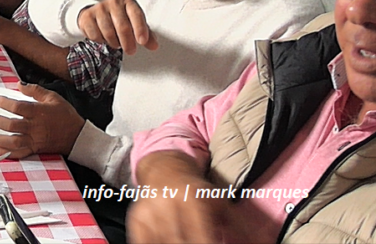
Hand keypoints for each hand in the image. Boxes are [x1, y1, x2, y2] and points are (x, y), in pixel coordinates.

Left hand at [0, 82, 84, 157]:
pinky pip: (20, 153)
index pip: (18, 108)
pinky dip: (7, 153)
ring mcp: (34, 140)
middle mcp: (35, 127)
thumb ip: (35, 90)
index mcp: (39, 112)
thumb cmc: (66, 116)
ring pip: (12, 141)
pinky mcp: (35, 149)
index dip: (5, 103)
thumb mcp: (53, 97)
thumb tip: (19, 85)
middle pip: (11, 125)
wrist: (77, 136)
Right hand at [76, 0, 157, 55]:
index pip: (136, 15)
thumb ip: (146, 35)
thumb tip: (154, 46)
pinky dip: (101, 41)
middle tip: (131, 51)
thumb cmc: (119, 19)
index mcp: (128, 3)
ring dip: (114, 42)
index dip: (140, 29)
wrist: (95, 13)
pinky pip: (95, 34)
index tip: (143, 41)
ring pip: (108, 32)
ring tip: (117, 42)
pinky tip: (103, 38)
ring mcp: (99, 8)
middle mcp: (113, 3)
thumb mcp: (134, 24)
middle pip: (122, 26)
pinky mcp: (87, 16)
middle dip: (128, 42)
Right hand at [128, 155, 274, 243]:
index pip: (201, 238)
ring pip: (161, 242)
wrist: (165, 168)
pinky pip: (143, 239)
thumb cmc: (196, 190)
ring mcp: (150, 211)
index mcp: (193, 200)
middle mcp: (168, 204)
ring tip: (184, 242)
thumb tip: (267, 241)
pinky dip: (153, 243)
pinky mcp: (137, 217)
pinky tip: (165, 242)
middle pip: (179, 242)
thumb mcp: (222, 203)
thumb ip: (243, 225)